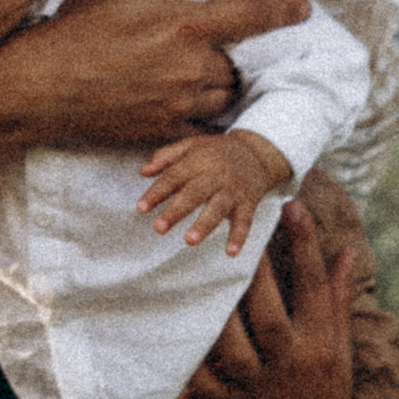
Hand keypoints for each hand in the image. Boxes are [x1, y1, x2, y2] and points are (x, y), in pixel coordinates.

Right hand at [0, 0, 309, 154]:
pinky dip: (205, 121)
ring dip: (220, 86)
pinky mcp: (165, 130)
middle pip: (236, 63)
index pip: (252, 14)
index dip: (282, 10)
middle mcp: (192, 65)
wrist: (44, 84)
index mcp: (187, 24)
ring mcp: (180, 102)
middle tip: (210, 50)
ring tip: (199, 78)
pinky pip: (203, 130)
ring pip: (223, 96)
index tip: (304, 8)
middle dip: (230, 56)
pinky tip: (194, 113)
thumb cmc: (79, 25)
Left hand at [142, 127, 290, 255]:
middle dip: (176, 211)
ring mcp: (233, 190)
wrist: (257, 152)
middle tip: (158, 228)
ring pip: (218, 208)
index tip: (140, 208)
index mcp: (198, 161)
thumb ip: (166, 157)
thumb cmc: (216, 151)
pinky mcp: (248, 202)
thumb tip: (142, 172)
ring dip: (204, 225)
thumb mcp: (191, 145)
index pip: (174, 177)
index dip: (157, 192)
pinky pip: (245, 221)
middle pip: (194, 193)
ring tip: (189, 241)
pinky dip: (239, 236)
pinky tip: (231, 252)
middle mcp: (215, 175)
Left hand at [183, 200, 366, 398]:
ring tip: (201, 269)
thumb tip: (344, 250)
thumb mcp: (339, 352)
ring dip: (216, 309)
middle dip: (254, 273)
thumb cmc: (323, 394)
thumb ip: (337, 301)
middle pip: (268, 315)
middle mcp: (291, 368)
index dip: (304, 245)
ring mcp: (257, 389)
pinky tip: (178, 316)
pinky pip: (203, 374)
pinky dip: (191, 349)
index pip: (315, 290)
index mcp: (321, 350)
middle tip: (235, 231)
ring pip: (231, 344)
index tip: (291, 206)